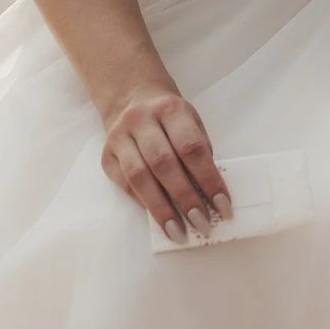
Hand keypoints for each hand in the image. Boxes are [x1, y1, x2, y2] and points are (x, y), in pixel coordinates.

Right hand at [99, 85, 231, 240]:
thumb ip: (199, 152)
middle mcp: (141, 120)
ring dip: (161, 209)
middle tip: (202, 223)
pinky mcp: (107, 155)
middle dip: (185, 198)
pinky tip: (159, 218)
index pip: (192, 148)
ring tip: (179, 232)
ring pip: (140, 177)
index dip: (209, 179)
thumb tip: (209, 194)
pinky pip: (125, 184)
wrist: (130, 96)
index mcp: (170, 109)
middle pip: (164, 164)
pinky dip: (144, 203)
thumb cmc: (169, 117)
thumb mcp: (190, 122)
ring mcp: (120, 137)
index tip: (222, 205)